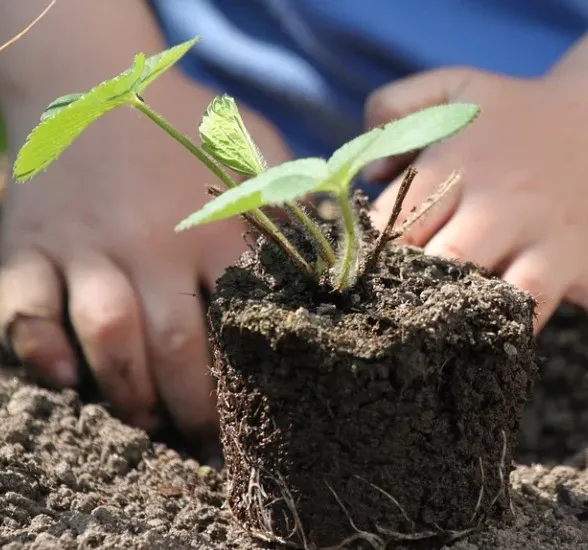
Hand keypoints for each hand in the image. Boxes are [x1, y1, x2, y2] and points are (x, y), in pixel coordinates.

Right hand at [0, 76, 289, 455]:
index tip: (259, 421)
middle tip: (202, 446)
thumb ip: (293, 205)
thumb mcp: (254, 154)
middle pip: (173, 344)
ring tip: (146, 425)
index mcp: (214, 227)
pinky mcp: (30, 244)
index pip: (241, 321)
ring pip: (106, 335)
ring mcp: (85, 244)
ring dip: (126, 393)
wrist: (93, 81)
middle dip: (190, 409)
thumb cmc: (187, 130)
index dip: (251, 383)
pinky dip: (37, 348)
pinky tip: (63, 379)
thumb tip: (341, 262)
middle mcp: (150, 241)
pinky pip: (23, 307)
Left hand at [365, 68, 587, 409]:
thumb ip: (394, 106)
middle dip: (417, 299)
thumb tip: (366, 175)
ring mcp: (564, 245)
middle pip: (449, 265)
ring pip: (521, 299)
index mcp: (464, 169)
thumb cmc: (523, 113)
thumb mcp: (455, 86)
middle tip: (390, 334)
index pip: (399, 225)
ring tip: (460, 365)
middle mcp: (510, 209)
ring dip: (491, 333)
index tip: (353, 291)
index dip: (371, 262)